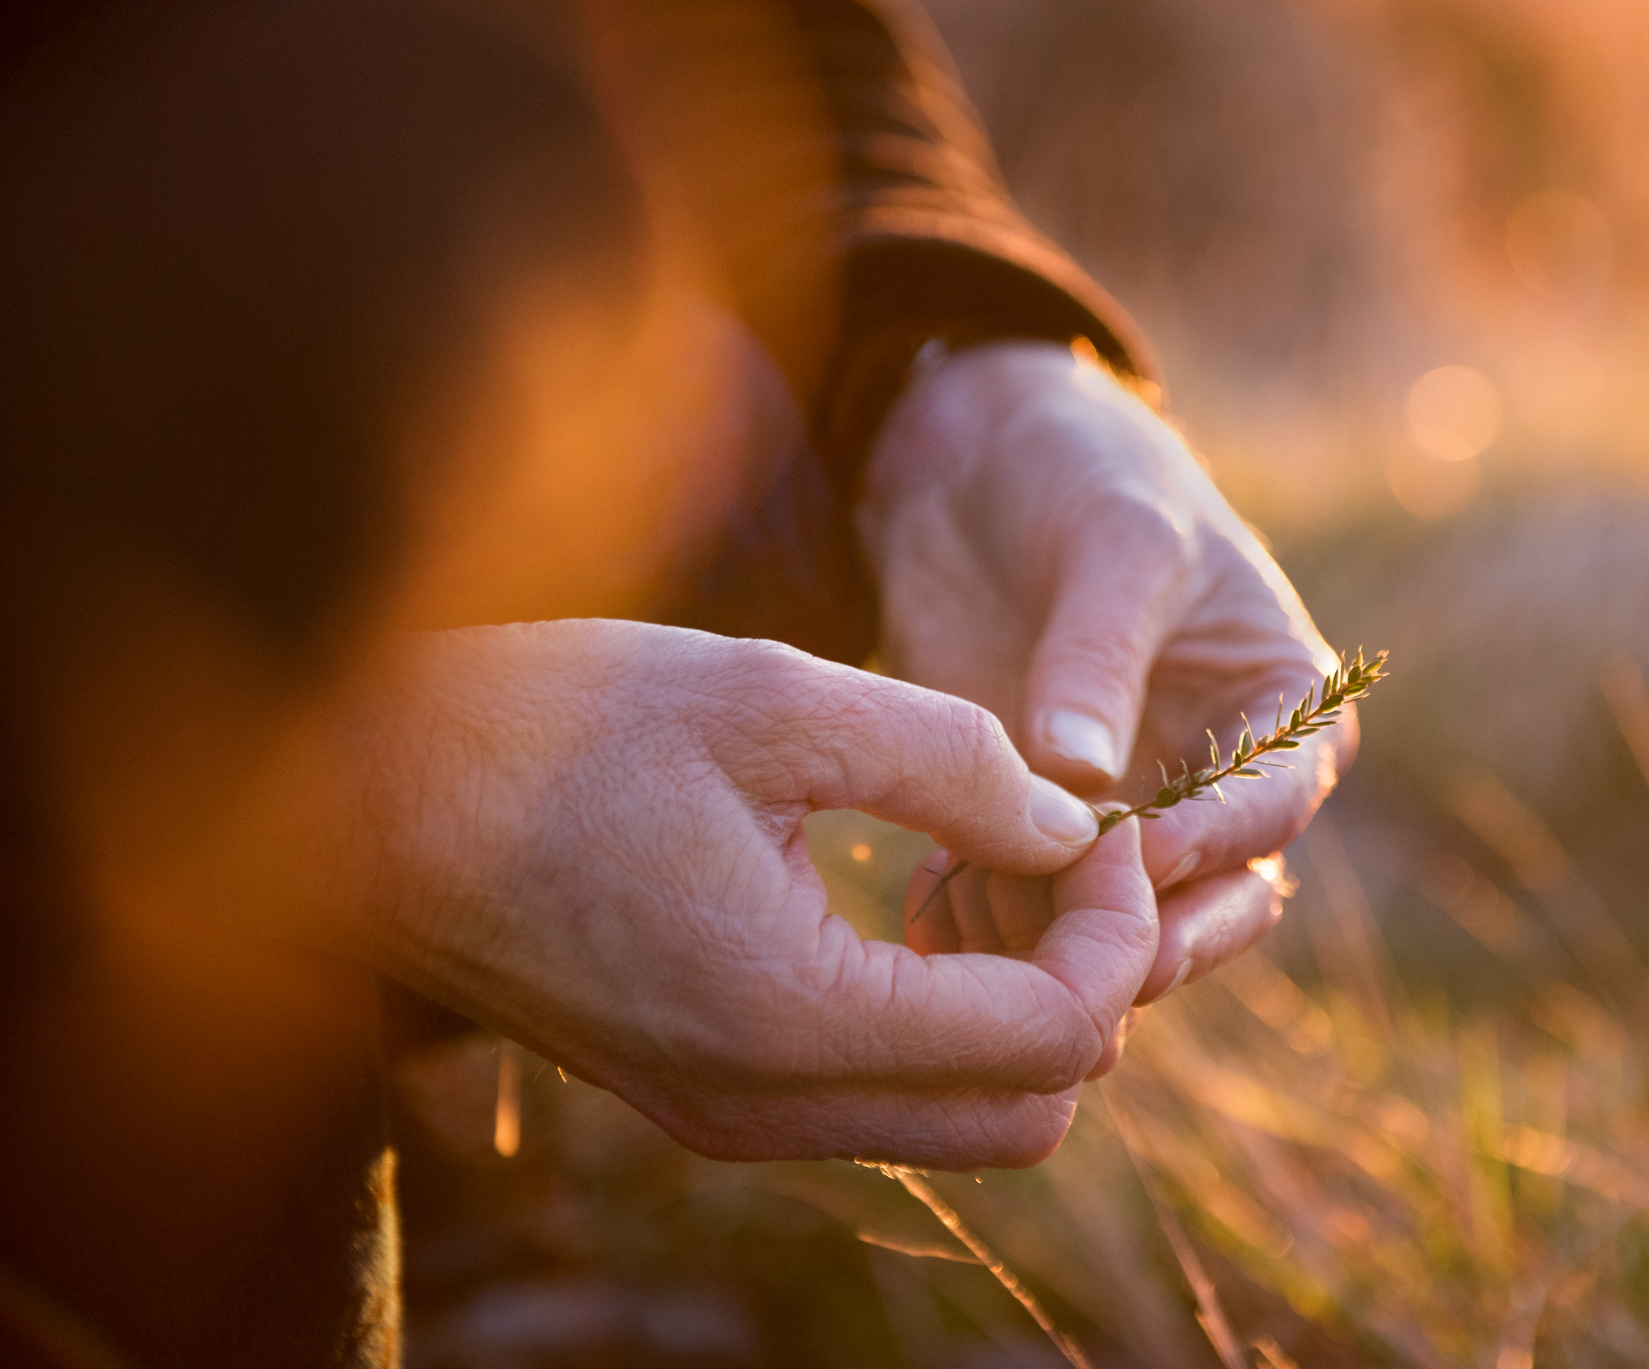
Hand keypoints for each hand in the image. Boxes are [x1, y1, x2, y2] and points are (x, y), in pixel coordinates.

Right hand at [271, 621, 1158, 1168]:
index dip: (1117, 929)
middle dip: (1085, 983)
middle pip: (1033, 1113)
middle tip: (1059, 852)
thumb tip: (1076, 824)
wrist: (361, 791)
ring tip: (983, 862)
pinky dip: (943, 1017)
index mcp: (789, 1016)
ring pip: (966, 1119)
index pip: (1057, 1038)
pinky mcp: (708, 1093)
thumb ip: (954, 764)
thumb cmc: (555, 723)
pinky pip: (884, 1096)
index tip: (1103, 825)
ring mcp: (731, 1116)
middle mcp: (765, 1106)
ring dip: (1017, 1006)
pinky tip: (910, 894)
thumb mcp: (774, 699)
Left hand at [858, 341, 1352, 1001]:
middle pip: (1228, 898)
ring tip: (992, 924)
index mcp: (1278, 704)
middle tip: (1098, 957)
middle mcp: (1217, 779)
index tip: (1152, 852)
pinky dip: (991, 926)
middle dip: (1169, 935)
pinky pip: (1029, 909)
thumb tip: (1083, 775)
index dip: (1224, 834)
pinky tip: (933, 912)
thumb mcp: (1112, 540)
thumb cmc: (1082, 472)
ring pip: (1128, 927)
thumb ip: (1099, 655)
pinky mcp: (1034, 829)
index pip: (1280, 796)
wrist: (973, 460)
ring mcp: (1128, 814)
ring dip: (1070, 943)